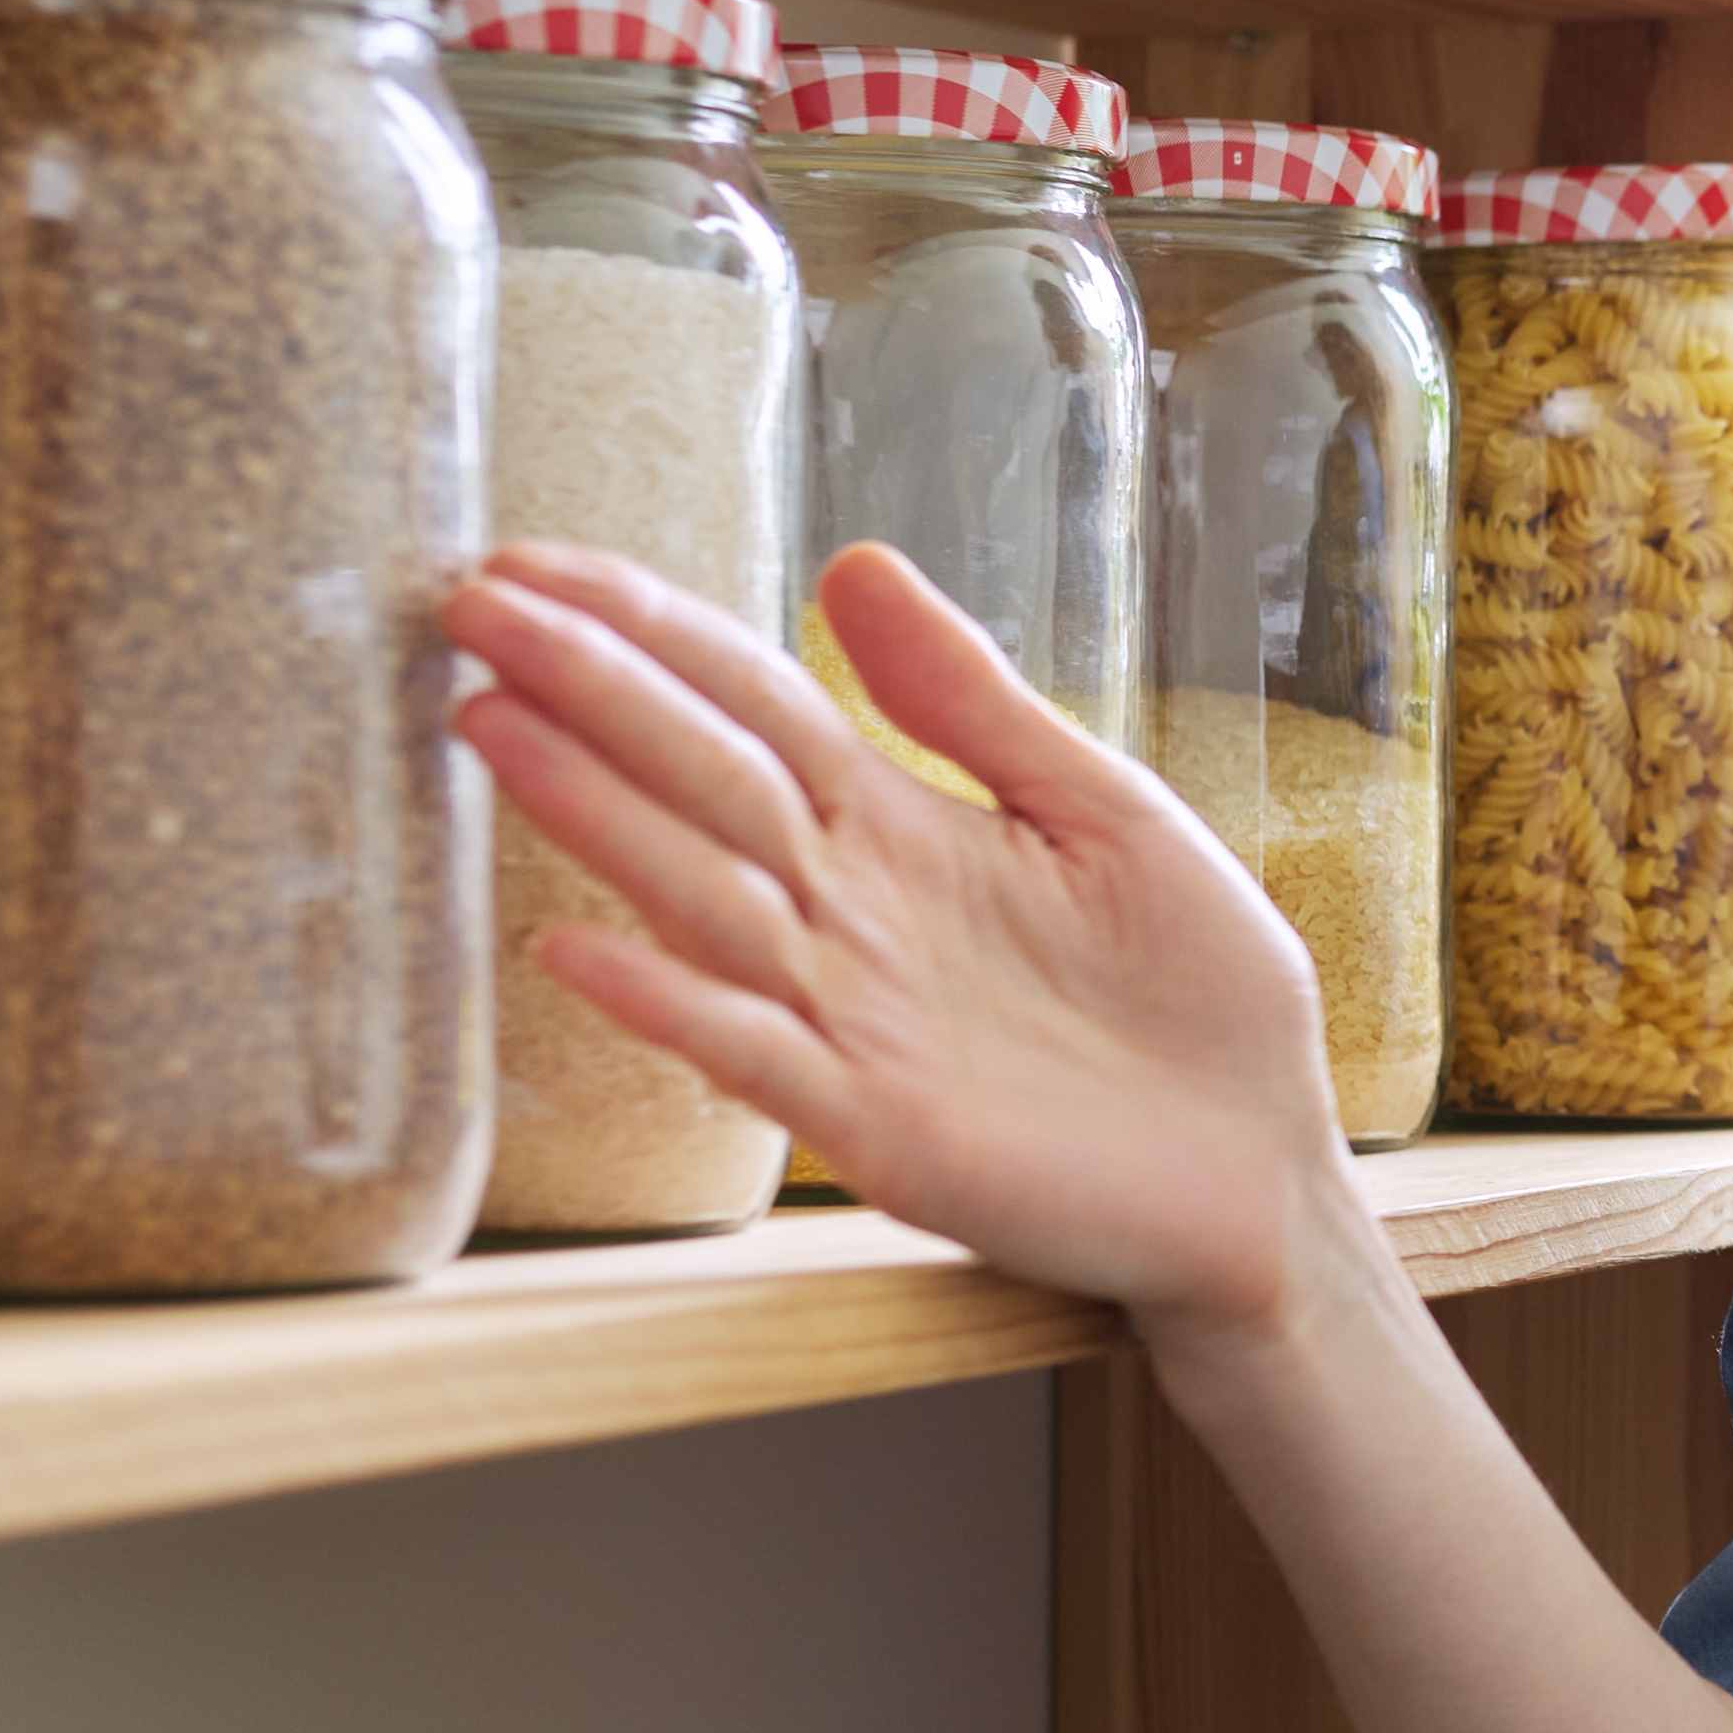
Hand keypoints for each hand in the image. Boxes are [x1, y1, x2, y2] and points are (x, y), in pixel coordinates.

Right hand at [440, 537, 1360, 1339]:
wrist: (1264, 1169)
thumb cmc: (1194, 992)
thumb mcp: (1102, 809)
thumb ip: (974, 701)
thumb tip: (851, 562)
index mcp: (902, 829)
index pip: (750, 703)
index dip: (651, 632)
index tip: (537, 565)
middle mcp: (851, 914)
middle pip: (702, 777)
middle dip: (589, 689)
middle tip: (468, 606)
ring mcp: (850, 1019)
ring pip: (700, 893)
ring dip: (594, 812)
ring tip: (489, 722)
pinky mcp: (875, 1126)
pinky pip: (752, 1052)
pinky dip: (666, 1001)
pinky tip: (575, 946)